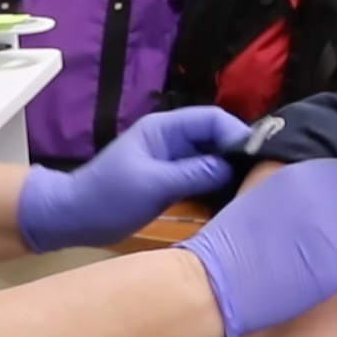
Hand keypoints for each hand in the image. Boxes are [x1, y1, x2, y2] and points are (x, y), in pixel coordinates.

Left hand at [17, 108, 250, 251]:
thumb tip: (232, 166)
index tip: (259, 155)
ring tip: (252, 187)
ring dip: (229, 169)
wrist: (74, 217)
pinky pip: (201, 176)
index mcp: (164, 129)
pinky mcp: (170, 180)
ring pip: (211, 157)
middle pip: (215, 136)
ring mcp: (171, 160)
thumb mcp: (153, 184)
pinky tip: (232, 199)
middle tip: (262, 175)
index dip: (237, 133)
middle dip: (237, 151)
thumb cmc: (107, 197)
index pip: (212, 119)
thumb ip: (193, 173)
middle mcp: (171, 139)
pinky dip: (217, 184)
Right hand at [177, 160, 336, 336]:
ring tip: (323, 266)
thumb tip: (309, 195)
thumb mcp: (261, 191)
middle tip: (322, 245)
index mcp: (311, 170)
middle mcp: (335, 191)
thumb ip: (291, 186)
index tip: (321, 217)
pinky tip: (333, 283)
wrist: (222, 276)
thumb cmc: (229, 238)